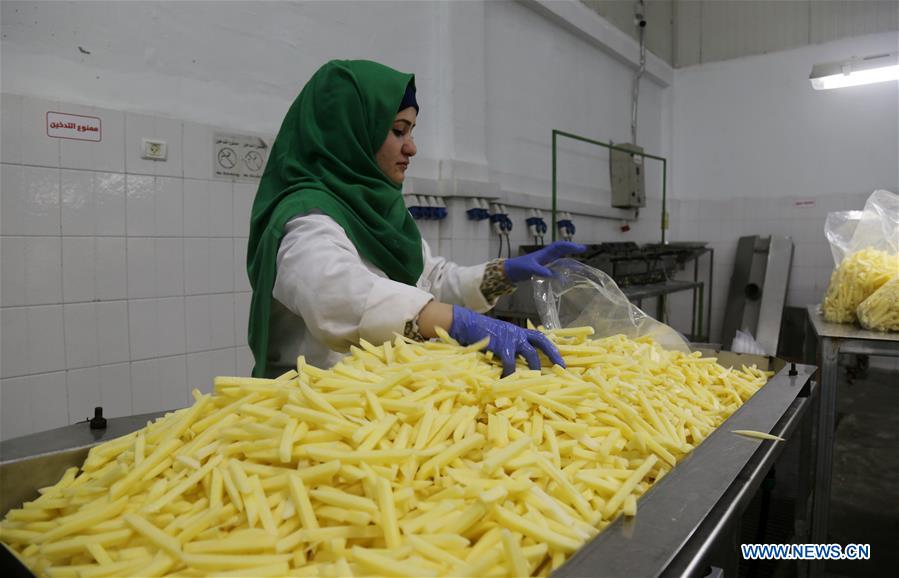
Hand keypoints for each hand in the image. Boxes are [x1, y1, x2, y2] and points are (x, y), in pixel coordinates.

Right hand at [449, 305, 564, 375]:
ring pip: (529, 353)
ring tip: (536, 378)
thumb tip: (514, 362)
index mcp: (517, 331)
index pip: (539, 337)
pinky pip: (510, 363)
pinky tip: (509, 380)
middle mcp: (517, 333)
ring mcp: (510, 338)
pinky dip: (511, 373)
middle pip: (540, 342)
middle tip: (560, 367)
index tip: (559, 359)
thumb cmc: (479, 332)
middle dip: (552, 354)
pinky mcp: (501, 345)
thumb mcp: (498, 336)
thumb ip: (507, 346)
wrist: (466, 324)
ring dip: (534, 367)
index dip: (551, 347)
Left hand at [503, 241, 585, 281]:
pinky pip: (556, 267)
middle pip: (562, 250)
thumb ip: (541, 271)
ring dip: (569, 259)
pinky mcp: (543, 268)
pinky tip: (567, 274)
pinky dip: (563, 269)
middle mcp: (547, 256)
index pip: (560, 246)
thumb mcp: (530, 268)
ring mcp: (545, 262)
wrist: (510, 271)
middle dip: (572, 249)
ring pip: (560, 258)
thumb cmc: (519, 267)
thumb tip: (553, 275)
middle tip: (584, 250)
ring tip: (579, 264)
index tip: (580, 248)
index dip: (570, 246)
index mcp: (544, 253)